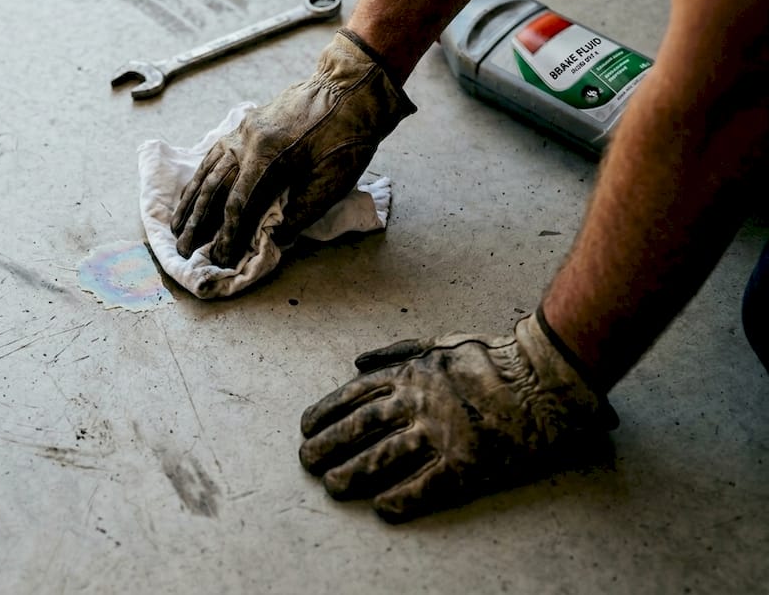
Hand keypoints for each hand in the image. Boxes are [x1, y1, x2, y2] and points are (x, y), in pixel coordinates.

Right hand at [171, 30, 414, 266]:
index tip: (220, 258)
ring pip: (208, 170)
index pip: (238, 205)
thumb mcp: (333, 180)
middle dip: (197, 223)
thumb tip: (276, 237)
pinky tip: (193, 190)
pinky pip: (215, 154)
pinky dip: (201, 176)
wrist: (350, 87)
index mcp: (268, 157)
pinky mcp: (247, 125)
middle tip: (183, 249)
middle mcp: (247, 142)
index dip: (227, 235)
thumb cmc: (348, 135)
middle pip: (214, 189)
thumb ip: (302, 211)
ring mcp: (243, 131)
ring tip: (177, 225)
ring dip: (191, 201)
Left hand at [299, 314, 616, 522]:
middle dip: (328, 446)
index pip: (354, 397)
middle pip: (360, 429)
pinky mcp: (468, 463)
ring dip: (353, 474)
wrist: (544, 377)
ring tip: (333, 486)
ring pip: (384, 459)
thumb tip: (357, 362)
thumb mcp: (438, 343)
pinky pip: (426, 485)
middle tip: (308, 462)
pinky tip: (382, 507)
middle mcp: (419, 403)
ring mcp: (443, 433)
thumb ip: (396, 352)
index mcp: (410, 374)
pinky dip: (401, 497)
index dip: (325, 414)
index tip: (306, 429)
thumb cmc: (490, 359)